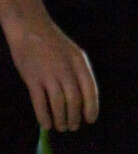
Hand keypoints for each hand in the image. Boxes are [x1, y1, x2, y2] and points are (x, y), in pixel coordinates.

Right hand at [4, 9, 97, 131]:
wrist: (28, 26)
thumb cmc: (53, 42)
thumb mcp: (74, 53)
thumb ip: (79, 74)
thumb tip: (83, 101)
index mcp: (80, 64)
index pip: (90, 91)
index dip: (91, 108)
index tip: (90, 120)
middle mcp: (66, 70)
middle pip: (74, 101)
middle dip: (75, 117)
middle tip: (73, 127)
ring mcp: (49, 74)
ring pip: (58, 105)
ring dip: (61, 119)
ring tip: (62, 127)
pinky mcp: (32, 78)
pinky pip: (40, 103)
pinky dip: (44, 116)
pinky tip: (46, 124)